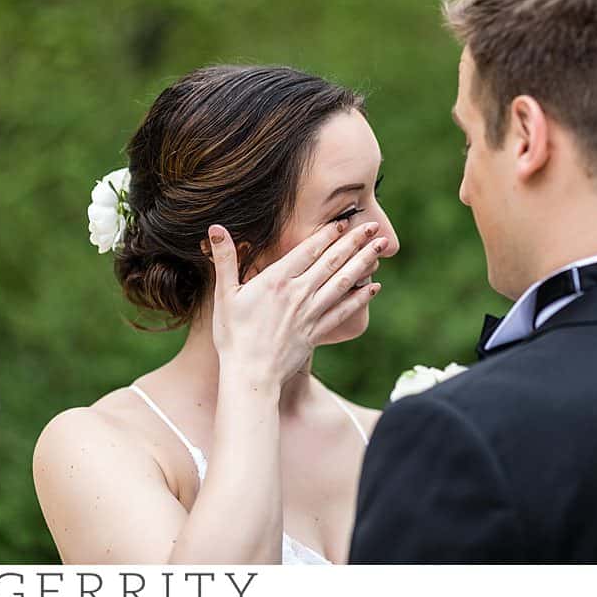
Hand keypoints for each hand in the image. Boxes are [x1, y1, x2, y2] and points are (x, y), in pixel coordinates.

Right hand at [206, 218, 389, 388]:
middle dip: (355, 242)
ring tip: (381, 248)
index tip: (344, 221)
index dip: (327, 234)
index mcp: (277, 281)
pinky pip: (344, 311)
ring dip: (364, 263)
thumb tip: (215, 228)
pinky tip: (373, 287)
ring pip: (344, 282)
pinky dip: (360, 298)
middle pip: (332, 262)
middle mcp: (299, 293)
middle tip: (374, 226)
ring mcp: (311, 313)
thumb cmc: (233, 335)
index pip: (308, 251)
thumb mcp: (224, 294)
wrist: (250, 375)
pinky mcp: (317, 331)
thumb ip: (224, 258)